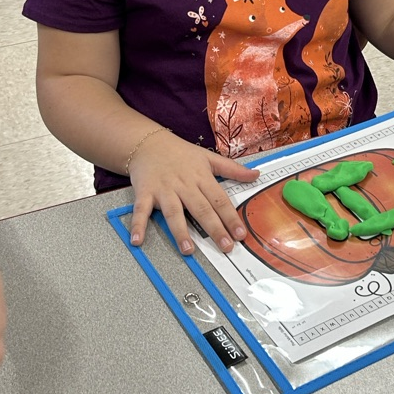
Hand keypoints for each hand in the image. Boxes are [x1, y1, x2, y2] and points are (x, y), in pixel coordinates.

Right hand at [128, 131, 258, 254]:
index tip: (240, 234)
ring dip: (180, 232)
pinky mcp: (145, 193)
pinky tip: (138, 240)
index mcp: (201, 178)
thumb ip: (233, 169)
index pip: (220, 200)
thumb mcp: (209, 158)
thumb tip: (255, 174)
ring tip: (188, 250)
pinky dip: (138, 225)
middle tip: (225, 247)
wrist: (148, 143)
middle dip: (215, 229)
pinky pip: (141, 210)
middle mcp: (184, 185)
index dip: (231, 218)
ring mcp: (164, 190)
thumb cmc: (180, 153)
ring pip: (174, 213)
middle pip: (201, 209)